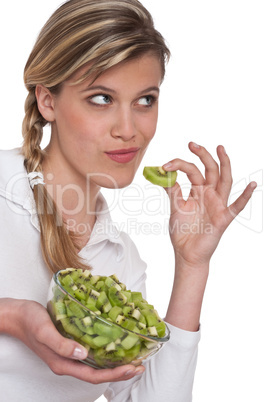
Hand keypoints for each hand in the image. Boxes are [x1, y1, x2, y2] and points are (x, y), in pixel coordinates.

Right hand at [3, 299, 143, 382]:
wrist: (19, 315)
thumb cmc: (30, 321)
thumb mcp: (45, 331)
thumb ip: (62, 345)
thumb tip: (84, 354)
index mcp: (63, 363)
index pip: (94, 375)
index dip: (115, 374)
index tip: (133, 368)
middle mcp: (69, 362)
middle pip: (98, 373)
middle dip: (120, 371)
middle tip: (140, 365)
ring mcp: (69, 354)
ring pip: (96, 364)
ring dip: (115, 363)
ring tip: (132, 357)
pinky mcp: (70, 344)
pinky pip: (92, 353)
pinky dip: (105, 351)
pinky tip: (113, 344)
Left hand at [163, 142, 256, 268]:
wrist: (186, 253)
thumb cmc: (182, 231)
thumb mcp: (175, 208)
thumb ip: (172, 191)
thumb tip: (164, 174)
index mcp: (197, 191)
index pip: (192, 171)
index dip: (179, 165)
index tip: (165, 165)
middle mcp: (209, 195)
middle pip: (210, 170)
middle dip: (203, 156)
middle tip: (192, 144)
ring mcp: (217, 205)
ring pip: (225, 181)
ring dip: (224, 165)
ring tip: (220, 148)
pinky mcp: (223, 218)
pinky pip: (237, 206)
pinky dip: (245, 196)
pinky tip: (252, 185)